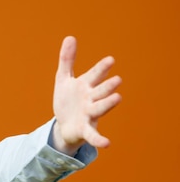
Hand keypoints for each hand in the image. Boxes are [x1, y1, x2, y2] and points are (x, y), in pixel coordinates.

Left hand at [52, 36, 121, 154]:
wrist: (64, 124)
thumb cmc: (68, 100)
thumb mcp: (63, 79)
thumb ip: (67, 60)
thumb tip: (70, 37)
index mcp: (86, 86)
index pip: (95, 75)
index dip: (101, 68)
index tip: (110, 60)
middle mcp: (91, 99)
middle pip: (100, 91)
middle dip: (107, 86)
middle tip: (116, 79)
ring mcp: (90, 114)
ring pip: (100, 108)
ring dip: (108, 104)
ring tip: (117, 97)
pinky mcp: (85, 129)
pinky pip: (93, 135)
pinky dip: (99, 139)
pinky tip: (107, 144)